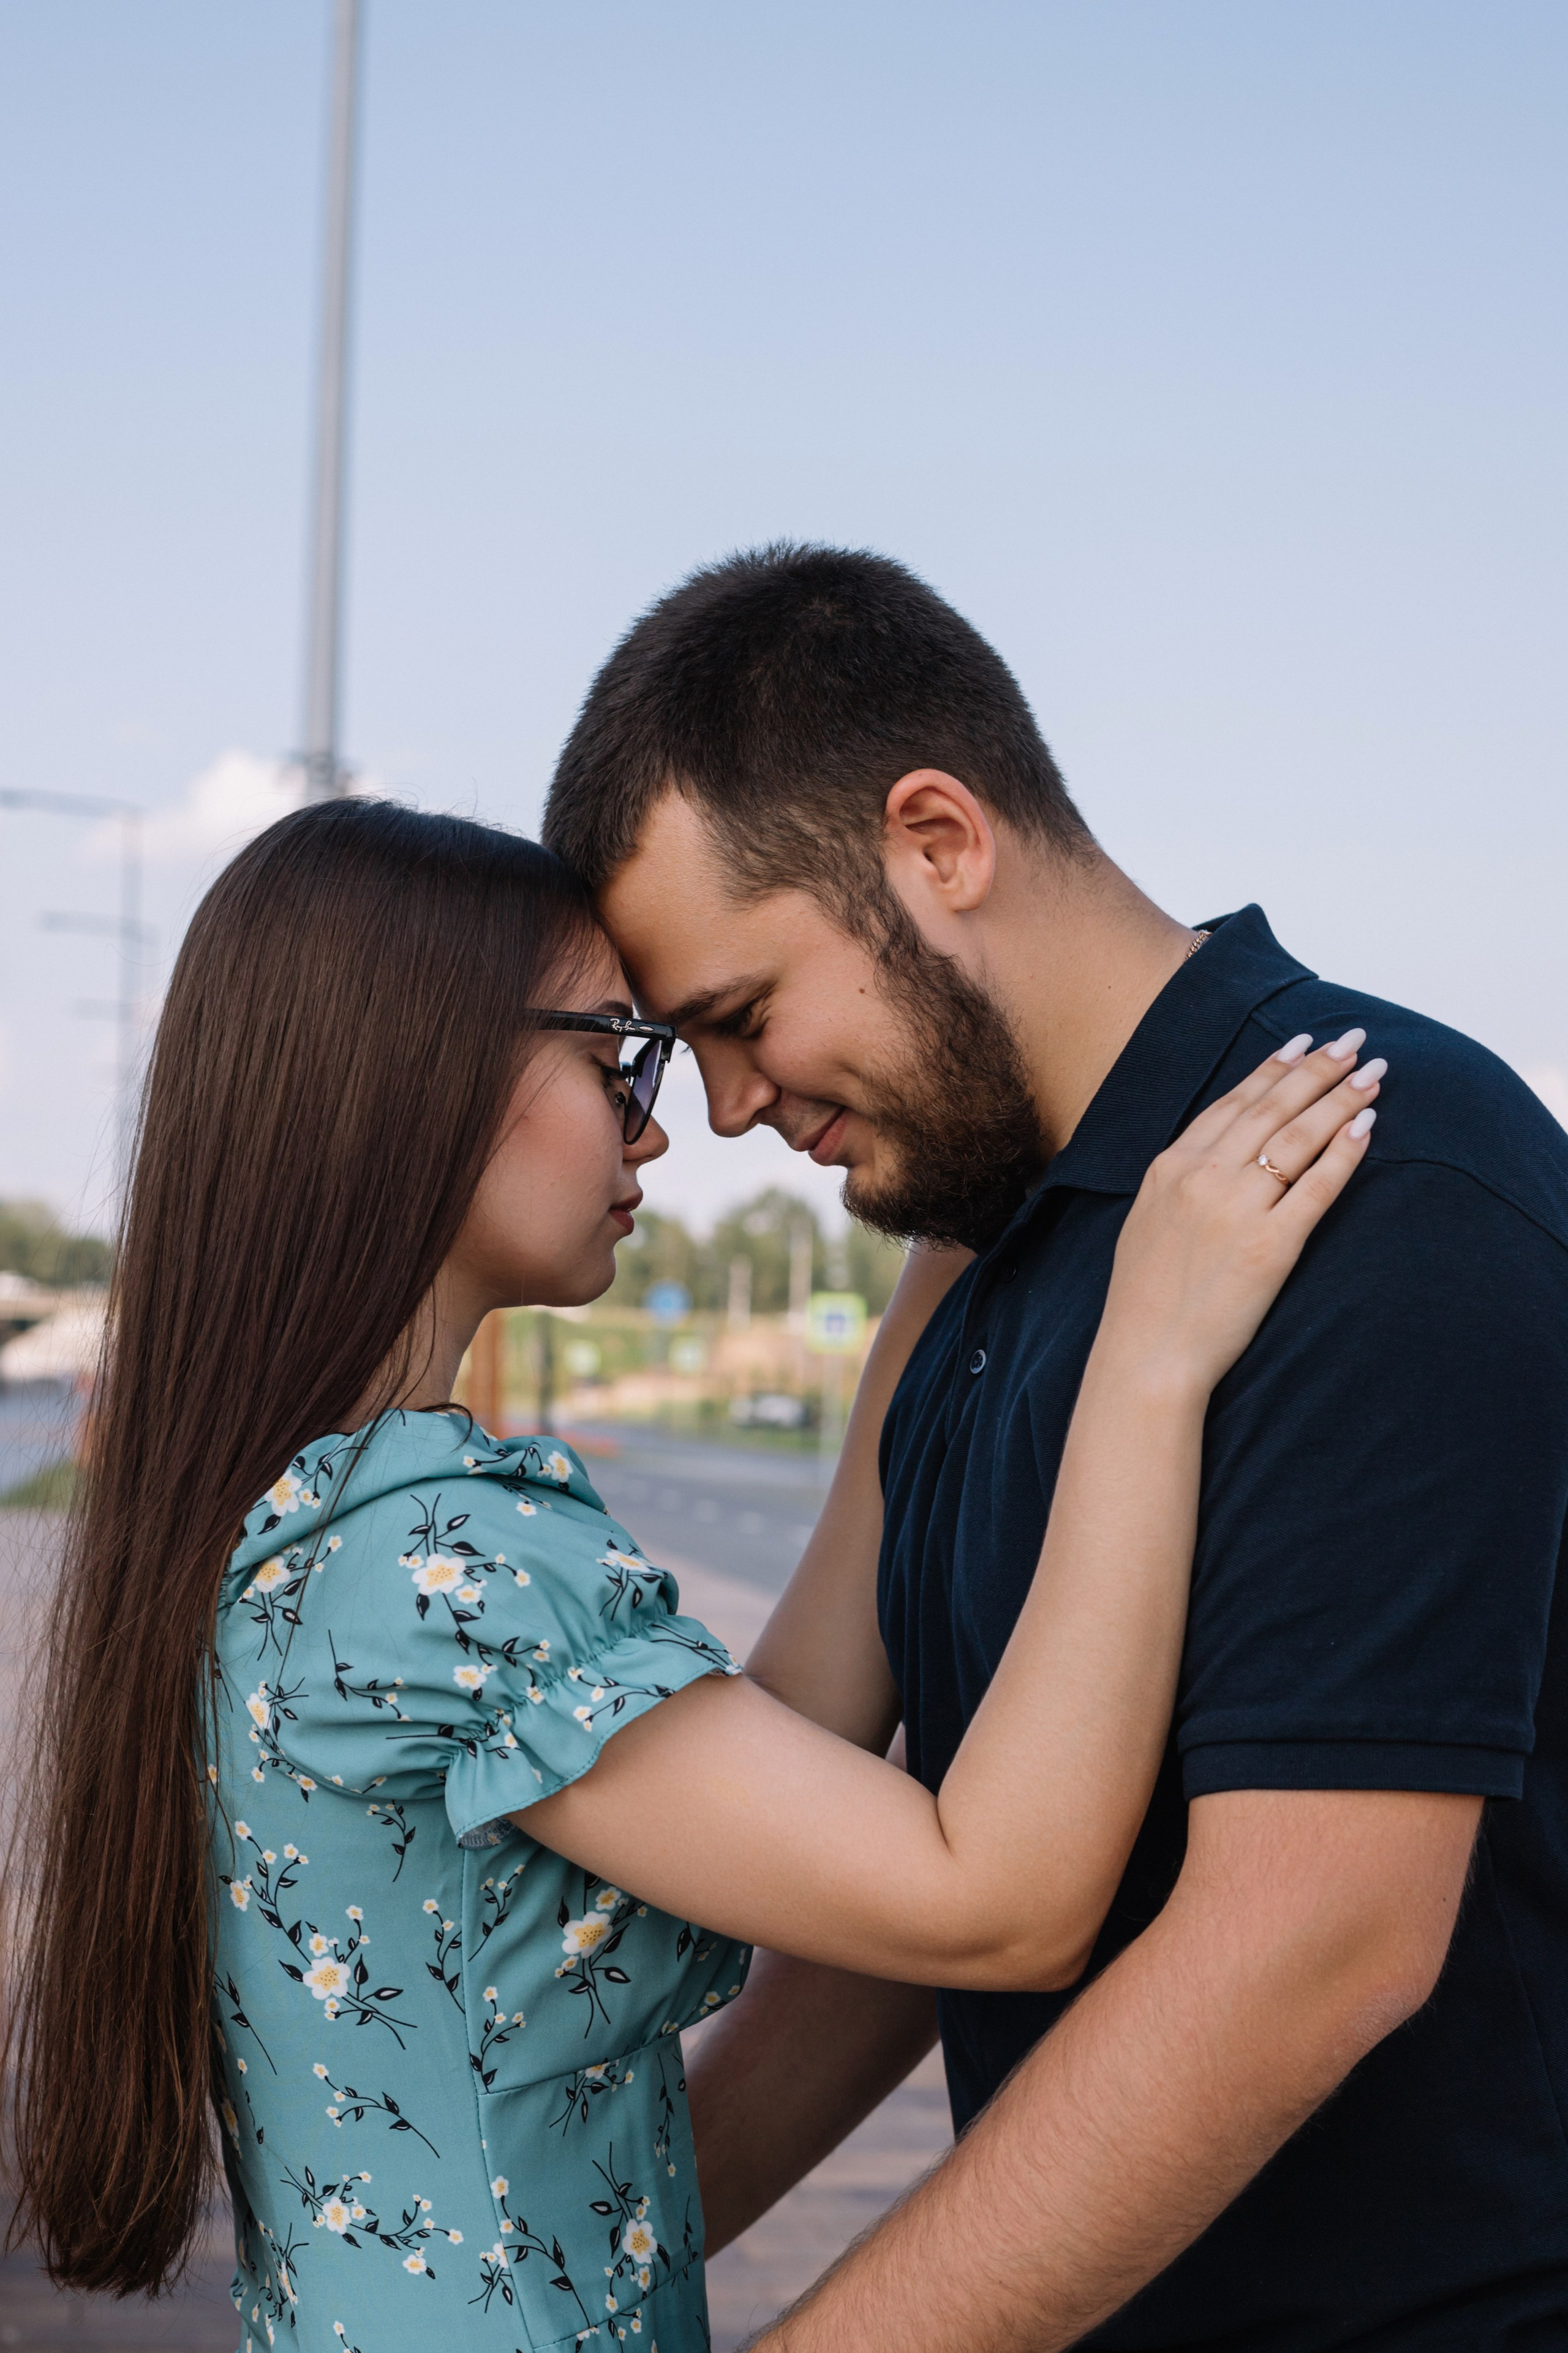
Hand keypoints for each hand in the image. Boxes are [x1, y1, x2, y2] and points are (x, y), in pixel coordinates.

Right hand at [1098, 1028, 1381, 1396]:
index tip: (1303, 1042)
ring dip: (1340, 1098)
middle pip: (1273, 1108)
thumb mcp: (1148, 1218)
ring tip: (1373, 1075)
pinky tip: (1368, 1127)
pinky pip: (1317, 1186)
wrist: (1147, 1352)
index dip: (1273, 1068)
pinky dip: (1346, 1152)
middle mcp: (1203, 1176)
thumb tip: (1216, 1151)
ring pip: (1299, 1136)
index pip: (1233, 1103)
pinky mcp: (1270, 1245)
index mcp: (1171, 1166)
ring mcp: (1237, 1208)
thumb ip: (1181, 1178)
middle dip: (1318, 1069)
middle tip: (1353, 1041)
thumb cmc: (1145, 1296)